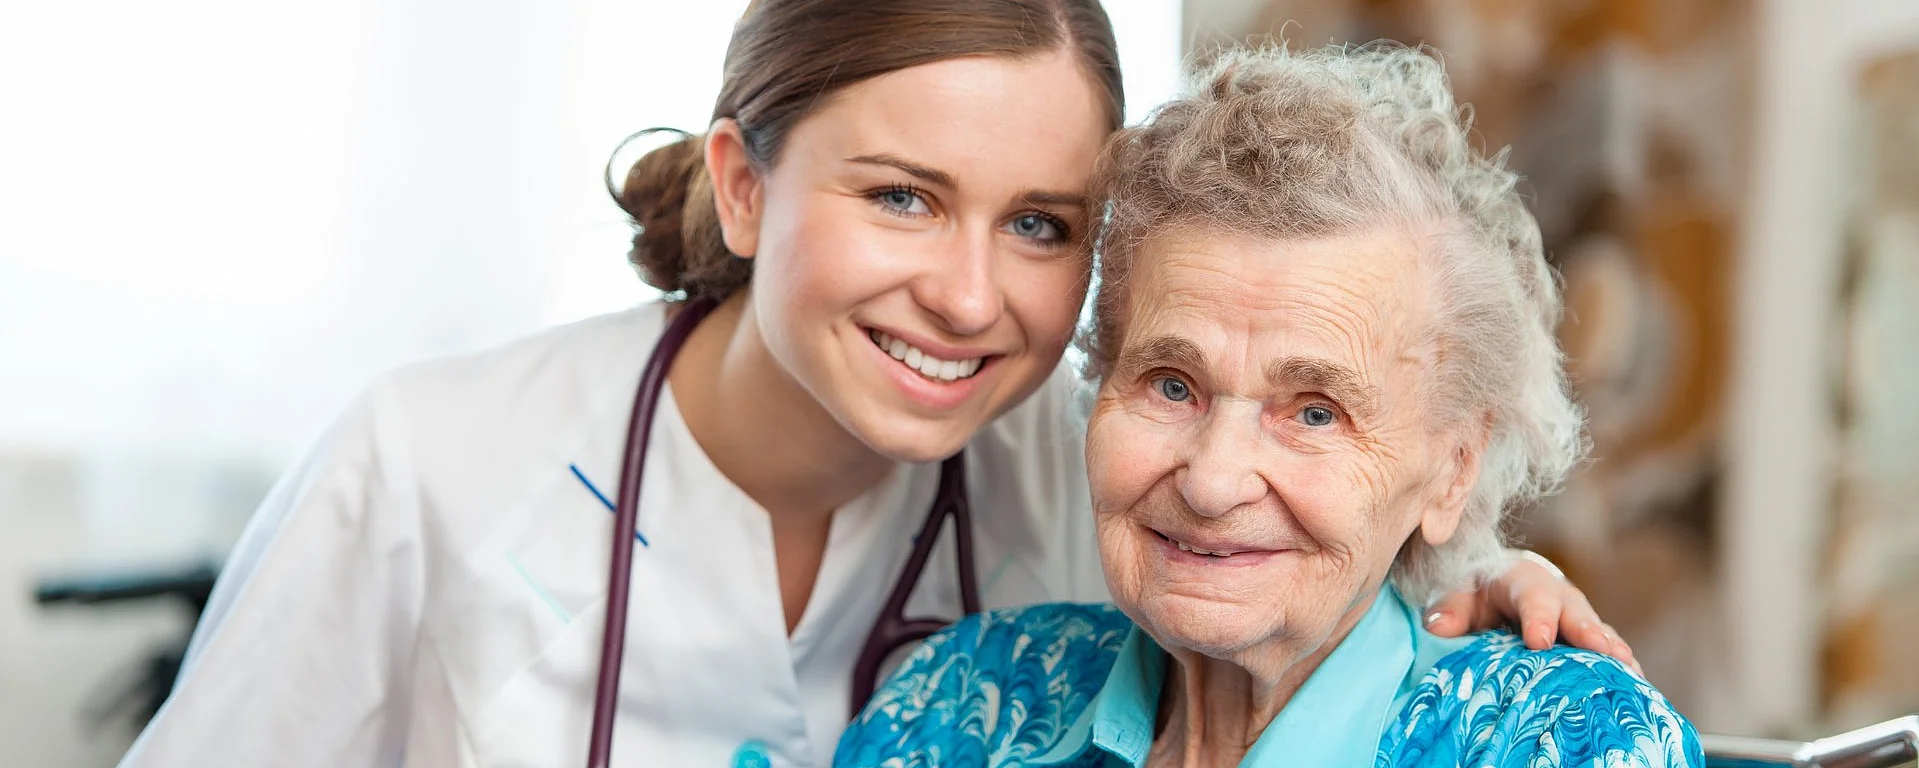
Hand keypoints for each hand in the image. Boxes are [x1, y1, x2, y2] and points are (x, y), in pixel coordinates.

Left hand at [1420, 550, 1641, 674]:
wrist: (1493, 586)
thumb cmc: (1474, 592)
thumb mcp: (1456, 592)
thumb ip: (1449, 607)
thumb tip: (1438, 626)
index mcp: (1522, 579)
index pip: (1531, 597)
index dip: (1537, 617)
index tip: (1538, 641)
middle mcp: (1557, 595)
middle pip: (1574, 611)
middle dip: (1588, 631)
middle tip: (1604, 651)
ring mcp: (1575, 618)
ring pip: (1597, 632)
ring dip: (1612, 650)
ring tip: (1629, 669)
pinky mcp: (1584, 639)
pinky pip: (1604, 651)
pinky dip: (1619, 665)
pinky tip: (1634, 683)